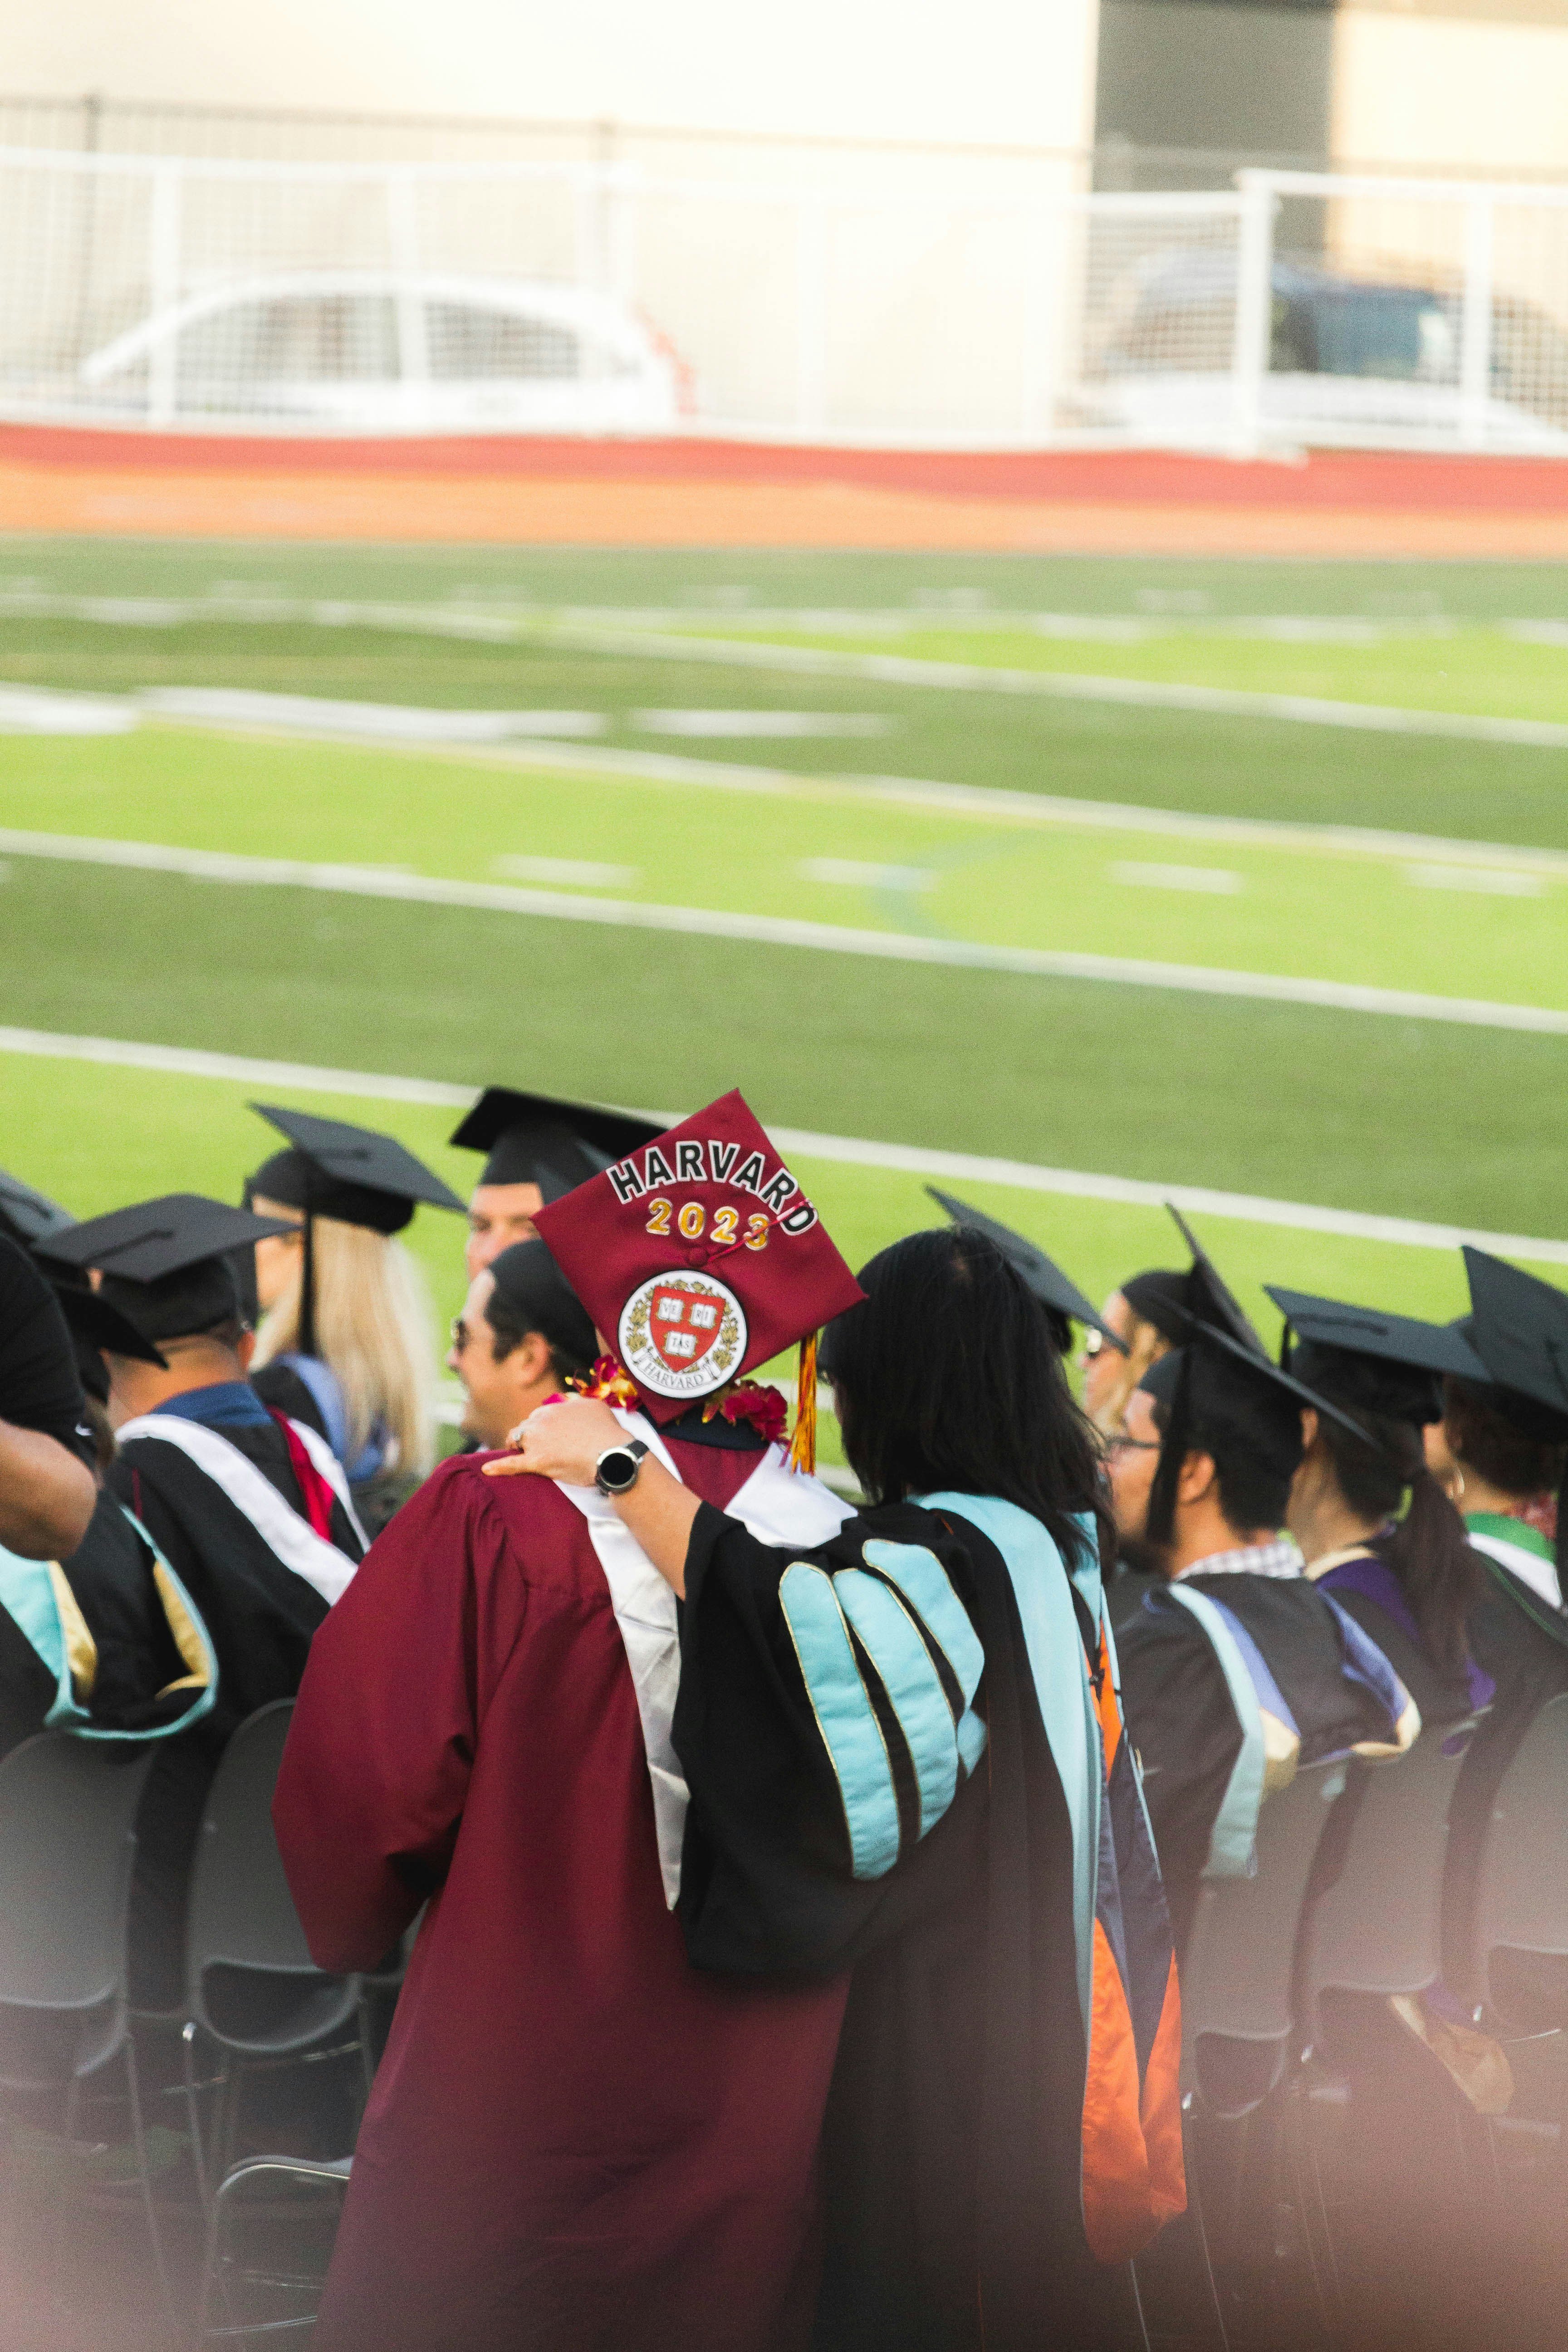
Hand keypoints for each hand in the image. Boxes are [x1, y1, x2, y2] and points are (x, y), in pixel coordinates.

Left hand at [481, 1396, 627, 1486]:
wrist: (613, 1454)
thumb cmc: (608, 1432)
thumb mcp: (594, 1406)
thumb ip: (577, 1403)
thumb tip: (568, 1403)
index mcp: (555, 1407)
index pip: (539, 1415)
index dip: (541, 1426)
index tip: (547, 1434)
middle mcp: (542, 1420)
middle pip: (526, 1427)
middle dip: (528, 1435)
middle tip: (537, 1446)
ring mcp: (537, 1441)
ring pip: (517, 1441)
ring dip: (517, 1446)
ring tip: (518, 1453)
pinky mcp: (537, 1462)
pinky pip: (512, 1464)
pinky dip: (498, 1467)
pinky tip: (487, 1469)